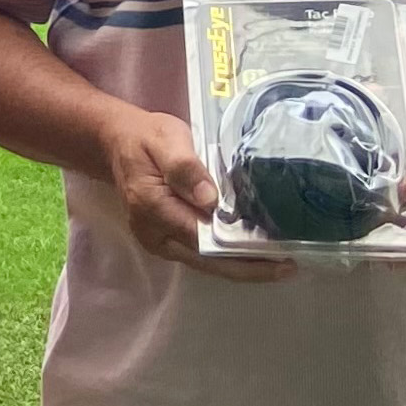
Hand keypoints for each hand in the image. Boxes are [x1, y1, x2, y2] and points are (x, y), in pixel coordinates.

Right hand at [100, 105, 294, 281]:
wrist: (116, 143)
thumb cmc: (144, 138)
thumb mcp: (166, 139)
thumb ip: (185, 168)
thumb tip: (210, 200)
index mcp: (153, 208)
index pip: (204, 239)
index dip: (241, 251)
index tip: (277, 255)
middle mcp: (154, 234)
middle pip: (208, 261)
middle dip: (249, 268)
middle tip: (290, 266)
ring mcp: (159, 241)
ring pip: (206, 263)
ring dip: (241, 265)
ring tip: (280, 261)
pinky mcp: (167, 240)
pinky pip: (201, 254)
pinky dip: (228, 256)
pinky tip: (253, 251)